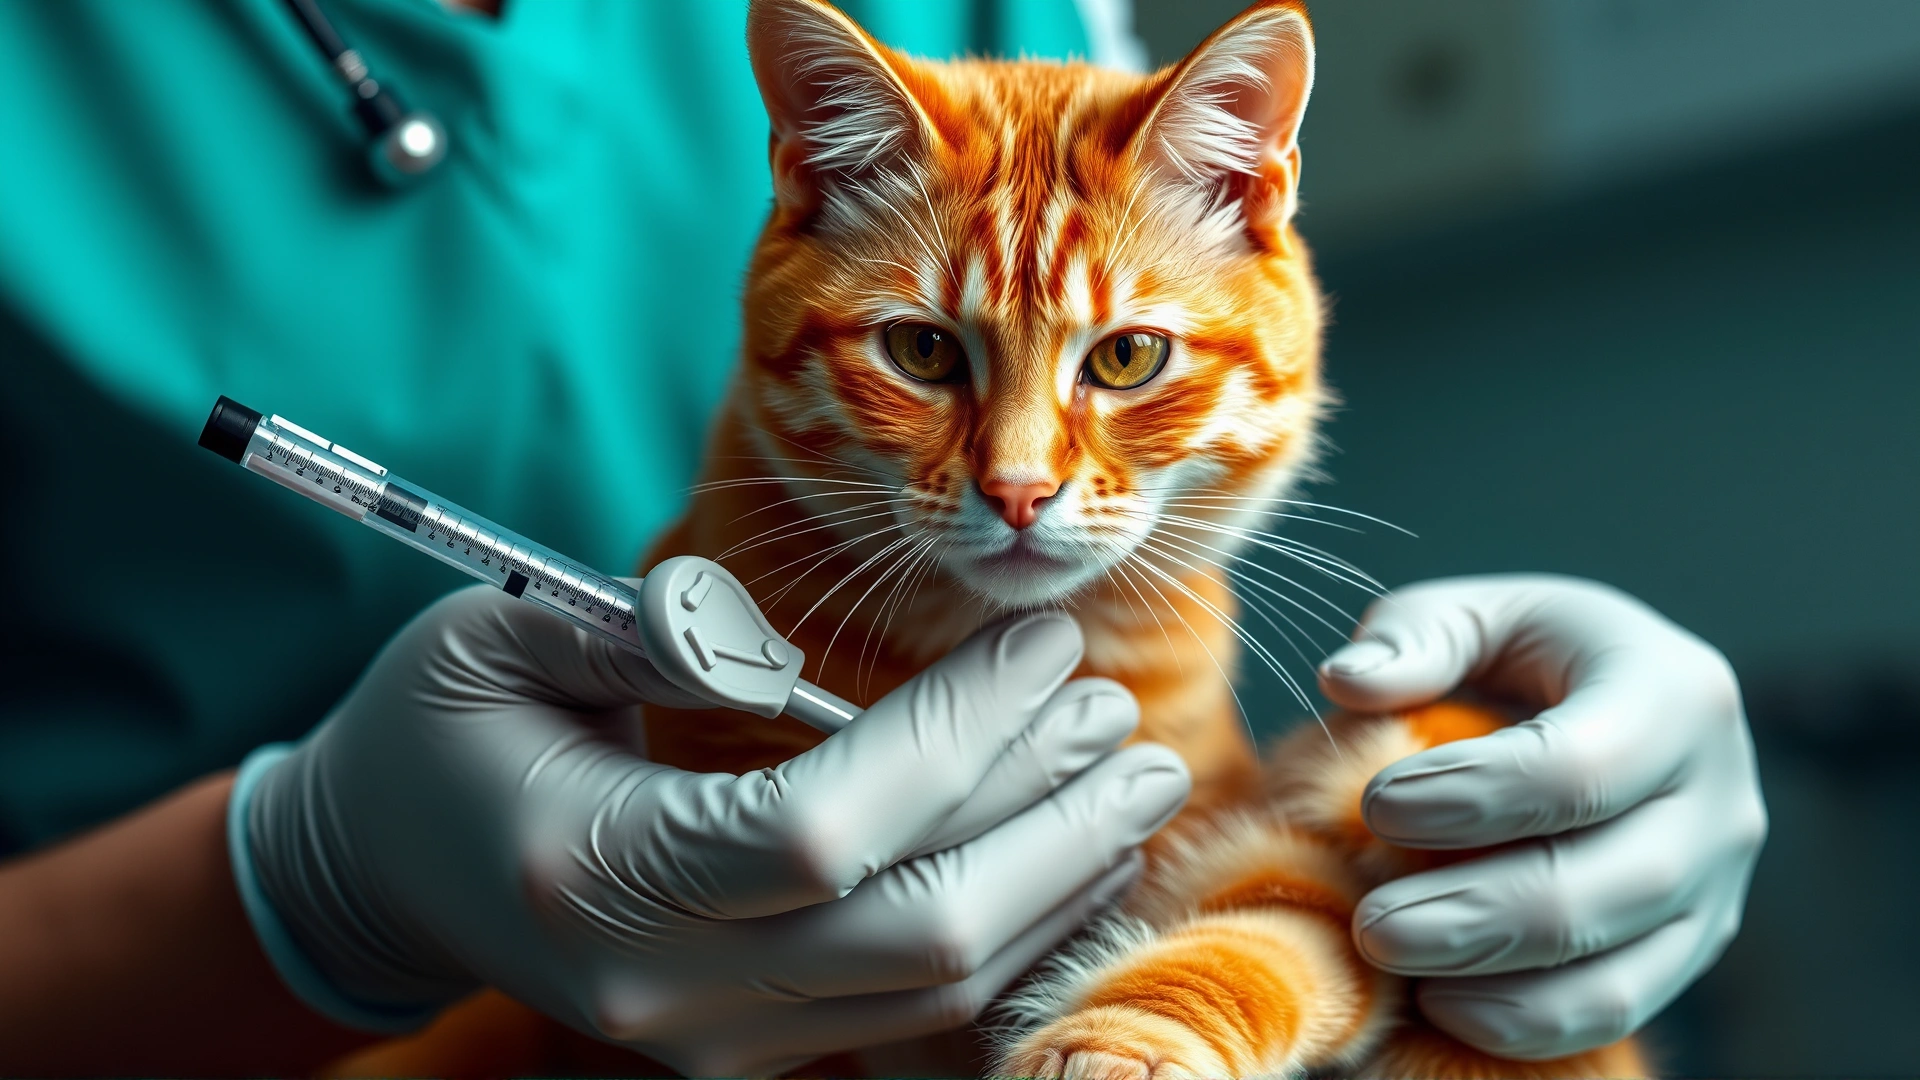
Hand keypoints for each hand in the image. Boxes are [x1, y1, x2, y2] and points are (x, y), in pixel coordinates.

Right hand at [236, 585, 1189, 1075]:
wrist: (390, 869)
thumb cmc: (440, 732)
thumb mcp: (496, 638)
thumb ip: (627, 628)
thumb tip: (760, 634)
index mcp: (592, 870)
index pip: (824, 826)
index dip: (958, 735)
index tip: (1043, 646)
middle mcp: (658, 984)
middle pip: (916, 932)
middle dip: (1050, 824)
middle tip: (1128, 723)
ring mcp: (708, 1038)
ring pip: (935, 983)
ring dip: (1053, 874)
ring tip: (1126, 774)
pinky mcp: (743, 1048)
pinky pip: (913, 1005)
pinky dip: (1010, 928)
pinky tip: (1064, 849)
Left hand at [1317, 574, 1765, 1058]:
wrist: (1607, 704)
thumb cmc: (1522, 655)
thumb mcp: (1470, 616)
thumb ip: (1412, 639)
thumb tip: (1347, 684)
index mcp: (1676, 690)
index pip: (1579, 767)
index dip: (1474, 798)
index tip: (1376, 805)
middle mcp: (1721, 794)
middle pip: (1607, 883)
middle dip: (1476, 912)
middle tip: (1372, 925)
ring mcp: (1719, 881)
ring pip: (1619, 963)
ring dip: (1494, 978)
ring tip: (1392, 961)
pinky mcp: (1696, 944)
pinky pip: (1621, 1007)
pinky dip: (1529, 1021)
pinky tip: (1441, 1003)